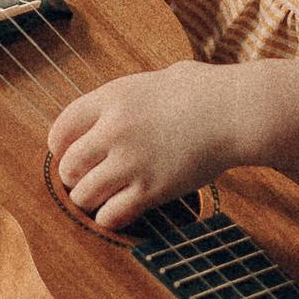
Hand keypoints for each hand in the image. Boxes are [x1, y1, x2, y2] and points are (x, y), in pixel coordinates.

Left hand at [48, 63, 238, 228]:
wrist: (237, 111)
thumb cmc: (204, 91)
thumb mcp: (155, 80)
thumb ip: (125, 98)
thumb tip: (113, 108)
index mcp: (111, 98)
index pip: (61, 130)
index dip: (61, 149)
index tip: (71, 157)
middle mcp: (114, 129)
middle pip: (68, 167)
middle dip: (76, 178)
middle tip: (92, 180)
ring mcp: (131, 161)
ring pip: (83, 196)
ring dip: (91, 201)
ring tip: (106, 198)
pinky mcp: (151, 189)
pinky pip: (111, 216)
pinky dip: (112, 219)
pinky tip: (123, 212)